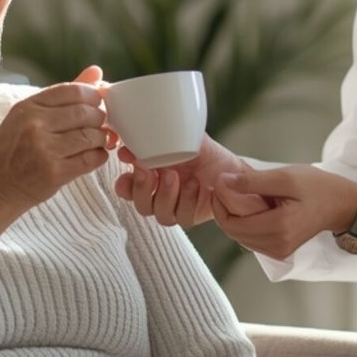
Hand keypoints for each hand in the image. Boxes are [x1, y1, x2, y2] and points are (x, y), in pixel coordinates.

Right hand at [0, 65, 110, 208]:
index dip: (93, 96)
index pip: (74, 90)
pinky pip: (91, 159)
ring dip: (100, 138)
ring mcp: (44, 150)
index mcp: (28, 106)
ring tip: (95, 141)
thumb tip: (97, 71)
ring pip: (91, 136)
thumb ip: (64, 95)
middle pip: (86, 112)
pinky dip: (99, 156)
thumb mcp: (28, 116)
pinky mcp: (54, 173)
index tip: (95, 104)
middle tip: (98, 125)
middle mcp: (35, 125)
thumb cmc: (12, 149)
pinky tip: (92, 155)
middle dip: (99, 118)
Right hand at [113, 134, 268, 226]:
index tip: (129, 170)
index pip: (127, 188)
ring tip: (176, 176)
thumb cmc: (203, 151)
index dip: (125, 185)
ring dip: (165, 196)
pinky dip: (187, 201)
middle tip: (150, 170)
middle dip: (142, 189)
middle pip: (141, 205)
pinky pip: (183, 218)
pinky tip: (195, 185)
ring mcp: (176, 207)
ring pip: (160, 215)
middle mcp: (160, 195)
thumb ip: (154, 141)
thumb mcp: (181, 138)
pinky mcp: (191, 216)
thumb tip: (127, 146)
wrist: (232, 166)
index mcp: (151, 177)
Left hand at [211, 165, 356, 259]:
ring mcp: (278, 251)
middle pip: (233, 232)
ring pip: (240, 237)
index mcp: (279, 228)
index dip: (220, 204)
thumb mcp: (285, 177)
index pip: (232, 223)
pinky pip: (251, 239)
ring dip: (234, 216)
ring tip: (242, 194)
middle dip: (224, 210)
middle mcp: (277, 245)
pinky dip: (246, 223)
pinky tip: (253, 208)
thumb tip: (223, 182)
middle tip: (228, 186)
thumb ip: (253, 181)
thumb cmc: (317, 188)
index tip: (221, 183)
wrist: (341, 205)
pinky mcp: (279, 251)